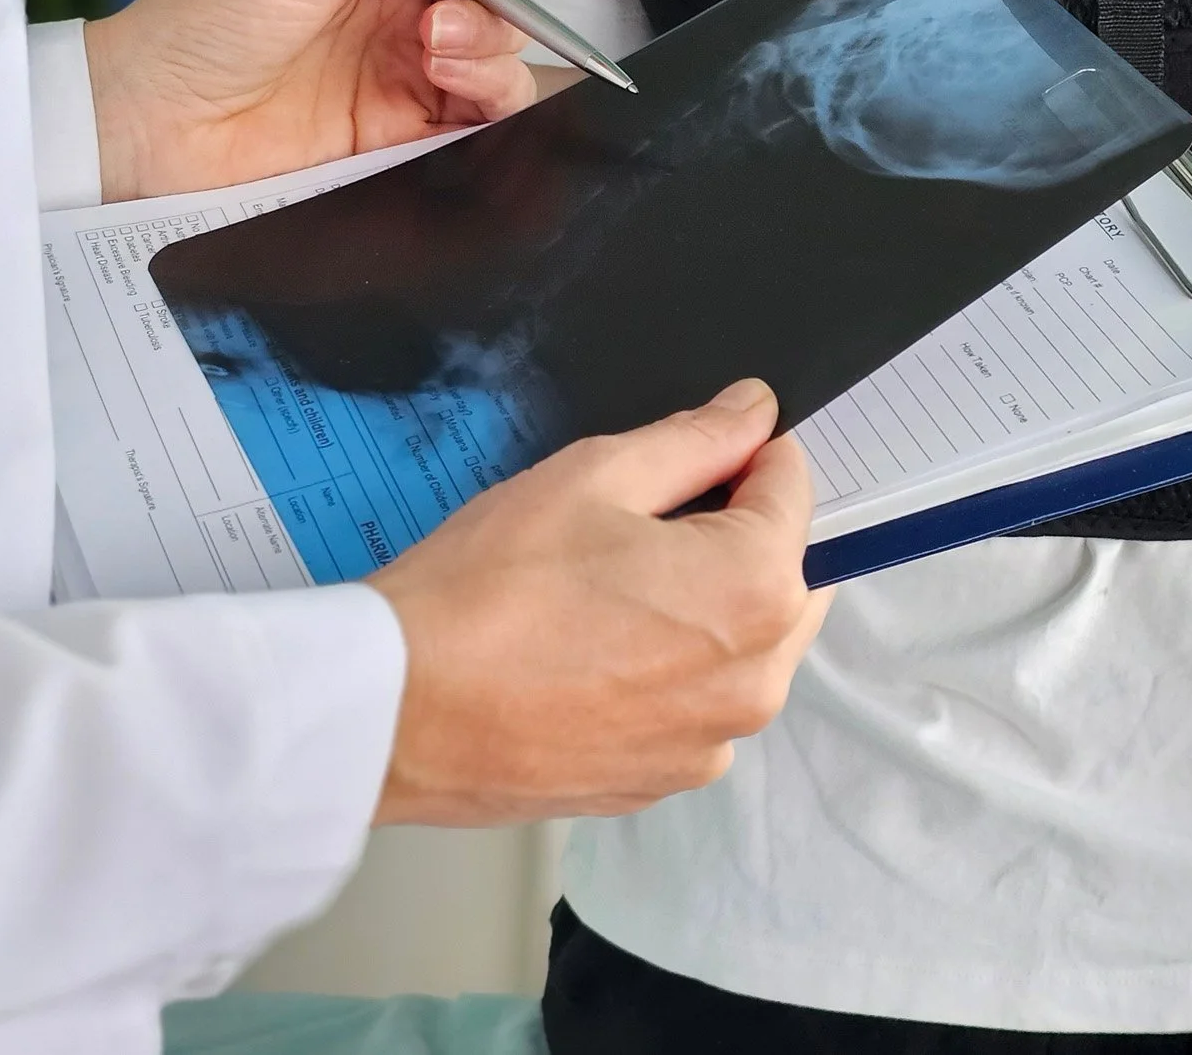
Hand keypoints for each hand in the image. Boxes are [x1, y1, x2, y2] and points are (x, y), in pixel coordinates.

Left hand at [83, 0, 539, 200]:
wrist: (153, 116)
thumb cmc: (208, 19)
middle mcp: (408, 17)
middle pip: (509, 9)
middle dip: (496, 13)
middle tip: (434, 27)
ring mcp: (409, 82)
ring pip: (506, 69)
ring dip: (493, 59)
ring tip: (434, 61)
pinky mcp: (403, 144)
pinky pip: (481, 134)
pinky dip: (495, 117)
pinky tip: (454, 100)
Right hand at [368, 379, 831, 825]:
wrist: (396, 711)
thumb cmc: (490, 587)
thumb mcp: (595, 475)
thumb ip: (697, 439)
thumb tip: (756, 410)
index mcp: (758, 590)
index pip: (795, 490)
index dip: (746, 455)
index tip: (693, 454)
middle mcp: (758, 679)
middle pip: (786, 574)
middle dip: (738, 534)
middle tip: (641, 522)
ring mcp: (711, 743)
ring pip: (745, 646)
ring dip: (708, 607)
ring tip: (608, 590)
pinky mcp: (663, 781)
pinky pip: (696, 705)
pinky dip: (669, 671)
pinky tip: (593, 651)